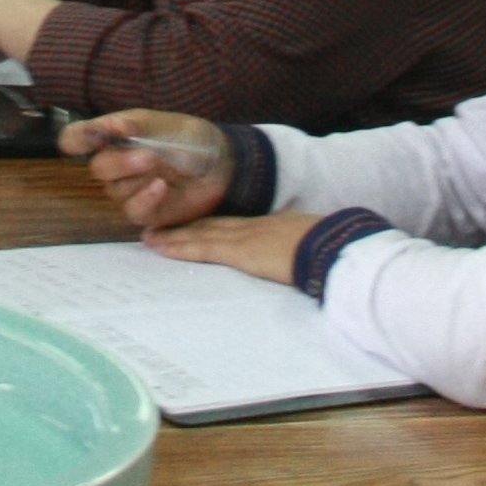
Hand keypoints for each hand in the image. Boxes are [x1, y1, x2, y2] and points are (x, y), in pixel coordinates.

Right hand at [62, 110, 231, 227]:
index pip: (78, 138)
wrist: (220, 160)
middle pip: (98, 169)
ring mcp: (130, 190)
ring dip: (137, 179)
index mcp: (113, 138)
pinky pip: (134, 211)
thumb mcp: (160, 123)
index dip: (74, 139)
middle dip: (120, 163)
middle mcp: (116, 166)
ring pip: (116, 191)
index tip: (76, 142)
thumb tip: (109, 126)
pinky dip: (147, 198)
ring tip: (161, 168)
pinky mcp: (147, 212)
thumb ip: (132, 124)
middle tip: (148, 157)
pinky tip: (162, 187)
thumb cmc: (187, 137)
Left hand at [146, 211, 315, 285]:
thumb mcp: (315, 246)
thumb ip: (302, 251)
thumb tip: (305, 259)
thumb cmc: (332, 251)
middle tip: (159, 227)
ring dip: (173, 236)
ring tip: (150, 237)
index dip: (211, 225)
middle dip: (185, 227)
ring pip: (200, 234)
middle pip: (211, 225)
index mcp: (273, 226)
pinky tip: (160, 247)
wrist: (334, 249)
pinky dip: (179, 247)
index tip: (193, 226)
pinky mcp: (239, 251)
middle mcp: (254, 226)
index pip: (234, 225)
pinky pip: (202, 248)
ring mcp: (245, 237)